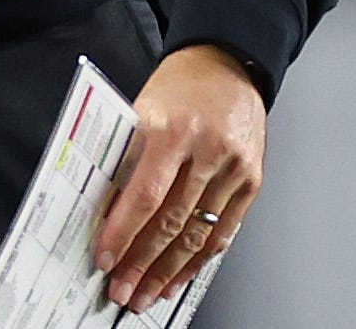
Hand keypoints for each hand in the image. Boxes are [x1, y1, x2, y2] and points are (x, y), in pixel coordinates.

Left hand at [92, 44, 264, 310]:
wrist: (228, 62)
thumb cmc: (180, 85)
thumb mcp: (142, 110)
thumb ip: (128, 158)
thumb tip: (104, 212)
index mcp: (172, 128)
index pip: (144, 194)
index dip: (123, 233)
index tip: (105, 258)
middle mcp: (206, 149)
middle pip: (170, 222)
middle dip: (142, 263)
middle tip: (122, 289)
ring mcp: (233, 166)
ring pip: (198, 233)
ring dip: (169, 271)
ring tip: (147, 293)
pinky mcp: (251, 179)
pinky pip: (224, 230)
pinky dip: (200, 259)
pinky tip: (180, 276)